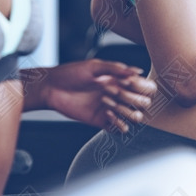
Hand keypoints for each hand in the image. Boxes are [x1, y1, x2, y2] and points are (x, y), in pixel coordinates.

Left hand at [38, 60, 155, 133]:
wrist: (52, 88)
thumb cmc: (70, 73)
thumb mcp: (94, 66)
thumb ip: (116, 69)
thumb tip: (138, 71)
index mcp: (119, 79)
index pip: (144, 86)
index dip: (142, 86)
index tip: (129, 82)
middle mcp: (118, 94)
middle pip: (143, 103)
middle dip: (133, 98)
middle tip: (115, 90)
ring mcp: (111, 108)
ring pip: (134, 117)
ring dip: (126, 110)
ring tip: (107, 101)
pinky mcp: (101, 121)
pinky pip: (119, 128)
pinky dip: (118, 123)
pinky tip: (106, 113)